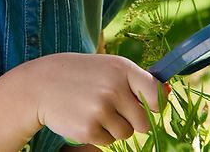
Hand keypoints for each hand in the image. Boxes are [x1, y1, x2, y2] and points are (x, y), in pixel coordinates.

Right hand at [29, 53, 167, 145]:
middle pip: (144, 122)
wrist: (43, 83)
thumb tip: (166, 94)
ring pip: (126, 134)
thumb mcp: (108, 67)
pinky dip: (99, 134)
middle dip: (132, 120)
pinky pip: (108, 142)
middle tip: (113, 107)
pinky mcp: (89, 129)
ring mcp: (101, 110)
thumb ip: (135, 80)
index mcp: (123, 69)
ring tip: (95, 108)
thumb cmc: (82, 74)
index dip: (154, 104)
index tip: (146, 105)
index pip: (155, 94)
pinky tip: (84, 116)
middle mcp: (114, 88)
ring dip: (114, 127)